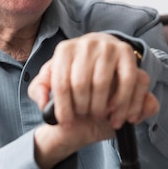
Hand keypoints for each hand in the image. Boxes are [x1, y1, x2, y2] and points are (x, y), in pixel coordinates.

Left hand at [28, 33, 158, 168]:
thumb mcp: (51, 80)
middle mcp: (86, 44)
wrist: (99, 56)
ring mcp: (108, 47)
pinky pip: (128, 80)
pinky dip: (123, 101)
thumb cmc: (74, 73)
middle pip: (81, 84)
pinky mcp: (127, 53)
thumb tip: (43, 102)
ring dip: (101, 107)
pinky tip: (117, 113)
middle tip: (86, 116)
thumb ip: (39, 90)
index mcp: (64, 50)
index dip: (63, 108)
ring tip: (100, 116)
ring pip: (103, 83)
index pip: (61, 83)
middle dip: (82, 107)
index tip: (66, 123)